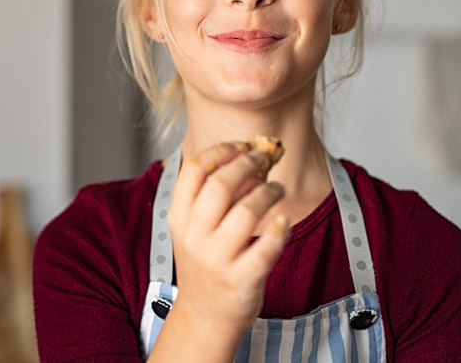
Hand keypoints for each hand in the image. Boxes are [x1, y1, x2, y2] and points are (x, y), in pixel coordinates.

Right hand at [167, 142, 289, 343]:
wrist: (205, 315)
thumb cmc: (206, 263)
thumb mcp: (196, 228)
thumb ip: (216, 194)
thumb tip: (251, 156)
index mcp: (179, 218)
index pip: (193, 170)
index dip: (220, 151)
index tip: (241, 146)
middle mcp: (194, 237)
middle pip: (220, 185)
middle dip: (248, 163)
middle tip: (265, 159)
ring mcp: (217, 260)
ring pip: (246, 211)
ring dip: (268, 192)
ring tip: (277, 189)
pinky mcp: (242, 279)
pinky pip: (266, 246)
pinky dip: (278, 228)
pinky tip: (282, 220)